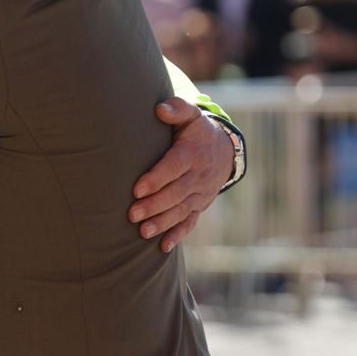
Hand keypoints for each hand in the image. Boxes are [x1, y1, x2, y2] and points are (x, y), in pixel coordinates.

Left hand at [129, 98, 233, 251]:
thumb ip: (177, 110)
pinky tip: (163, 247)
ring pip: (181, 210)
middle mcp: (198, 176)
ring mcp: (200, 193)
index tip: (137, 189)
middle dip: (154, 205)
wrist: (224, 150)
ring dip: (162, 223)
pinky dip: (178, 235)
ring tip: (142, 232)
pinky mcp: (200, 205)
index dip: (157, 179)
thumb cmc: (197, 131)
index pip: (174, 167)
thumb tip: (159, 108)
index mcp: (192, 154)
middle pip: (176, 193)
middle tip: (132, 214)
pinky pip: (190, 222)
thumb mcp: (191, 116)